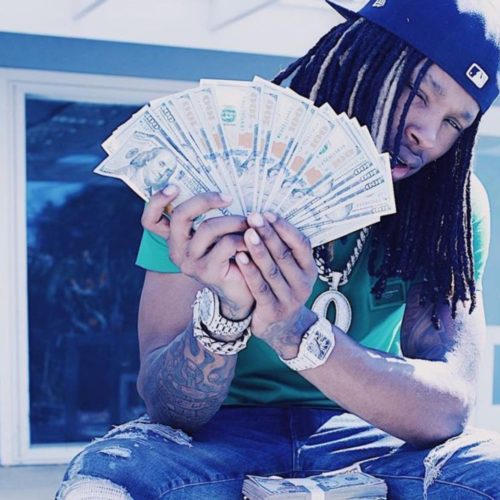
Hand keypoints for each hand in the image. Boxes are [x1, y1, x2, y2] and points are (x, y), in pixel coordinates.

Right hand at [141, 186, 253, 319]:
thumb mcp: (217, 236)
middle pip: (180, 215)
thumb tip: (226, 192)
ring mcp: (190, 262)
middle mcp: (177, 250)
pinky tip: (252, 242)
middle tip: (227, 197)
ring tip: (251, 222)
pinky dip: (243, 239)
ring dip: (234, 221)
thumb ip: (213, 217)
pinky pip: (226, 244)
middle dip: (205, 200)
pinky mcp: (207, 271)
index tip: (173, 186)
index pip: (151, 220)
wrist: (240, 293)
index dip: (157, 200)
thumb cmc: (231, 257)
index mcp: (175, 238)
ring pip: (209, 227)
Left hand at [235, 212, 317, 356]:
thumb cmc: (283, 290)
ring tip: (247, 233)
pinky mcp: (273, 310)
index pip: (301, 244)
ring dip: (258, 250)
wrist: (284, 328)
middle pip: (285, 255)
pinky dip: (250, 271)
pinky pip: (260, 287)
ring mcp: (289, 299)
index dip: (285, 228)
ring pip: (272, 270)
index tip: (268, 213)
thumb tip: (267, 217)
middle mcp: (303, 283)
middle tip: (254, 217)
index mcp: (309, 269)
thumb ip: (284, 250)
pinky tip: (239, 257)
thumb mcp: (292, 272)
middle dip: (268, 234)